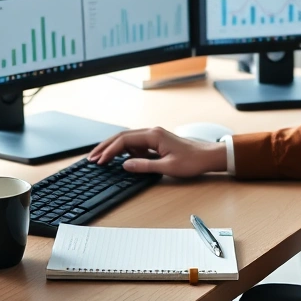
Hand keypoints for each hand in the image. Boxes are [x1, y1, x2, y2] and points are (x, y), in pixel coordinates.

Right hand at [88, 127, 227, 177]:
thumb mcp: (168, 167)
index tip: (99, 161)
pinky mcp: (156, 142)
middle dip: (105, 147)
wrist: (209, 156)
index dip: (109, 151)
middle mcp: (151, 132)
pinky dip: (124, 150)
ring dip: (113, 148)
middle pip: (122, 137)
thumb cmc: (192, 161)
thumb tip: (125, 165)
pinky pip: (135, 144)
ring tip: (100, 158)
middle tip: (92, 158)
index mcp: (153, 135)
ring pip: (127, 140)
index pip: (124, 141)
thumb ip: (144, 166)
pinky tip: (119, 158)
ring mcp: (153, 136)